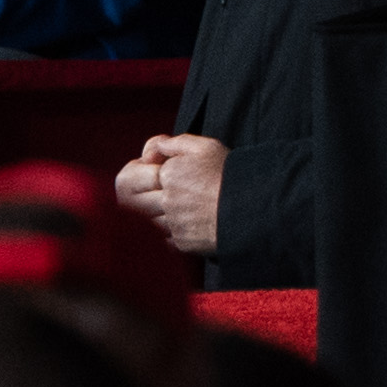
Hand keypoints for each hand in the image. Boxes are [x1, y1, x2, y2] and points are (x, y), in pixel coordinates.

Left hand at [115, 133, 224, 256]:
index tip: (156, 173)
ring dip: (158, 214)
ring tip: (181, 206)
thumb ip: (173, 144)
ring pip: (149, 221)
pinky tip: (188, 221)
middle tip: (161, 192)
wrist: (252, 207)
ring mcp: (173, 223)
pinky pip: (165, 238)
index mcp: (168, 174)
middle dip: (143, 195)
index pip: (134, 176)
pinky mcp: (182, 242)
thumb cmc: (230, 175)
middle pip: (135, 201)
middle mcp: (166, 200)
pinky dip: (171, 230)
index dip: (142, 174)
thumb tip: (150, 151)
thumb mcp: (205, 147)